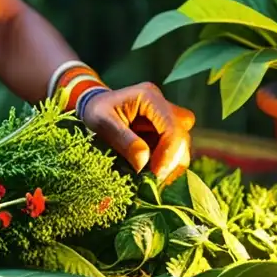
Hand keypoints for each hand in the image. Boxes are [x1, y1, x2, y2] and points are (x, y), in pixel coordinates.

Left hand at [80, 82, 194, 183]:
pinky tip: (153, 174)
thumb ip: (122, 140)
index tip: (156, 173)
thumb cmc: (95, 110)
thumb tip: (143, 163)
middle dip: (172, 159)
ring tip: (152, 178)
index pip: (172, 126)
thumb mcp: (102, 122)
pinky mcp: (164, 130)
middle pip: (182, 134)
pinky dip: (167, 163)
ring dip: (171, 163)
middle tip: (154, 179)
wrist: (94, 104)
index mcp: (150, 97)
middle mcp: (163, 105)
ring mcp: (166, 117)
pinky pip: (174, 149)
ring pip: (183, 143)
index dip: (169, 152)